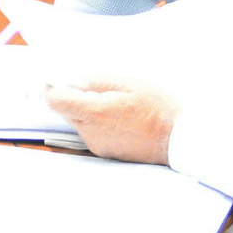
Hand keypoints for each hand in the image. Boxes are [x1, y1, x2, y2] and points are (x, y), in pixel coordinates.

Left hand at [45, 77, 178, 163]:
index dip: (54, 88)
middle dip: (74, 98)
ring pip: (79, 122)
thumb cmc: (157, 108)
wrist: (178, 139)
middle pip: (65, 111)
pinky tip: (120, 118)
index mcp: (93, 112)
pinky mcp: (105, 151)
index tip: (59, 80)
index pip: (55, 101)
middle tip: (94, 88)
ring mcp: (97, 144)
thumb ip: (95, 82)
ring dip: (88, 111)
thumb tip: (74, 82)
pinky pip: (92, 133)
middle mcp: (90, 131)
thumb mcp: (128, 83)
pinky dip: (98, 123)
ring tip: (114, 103)